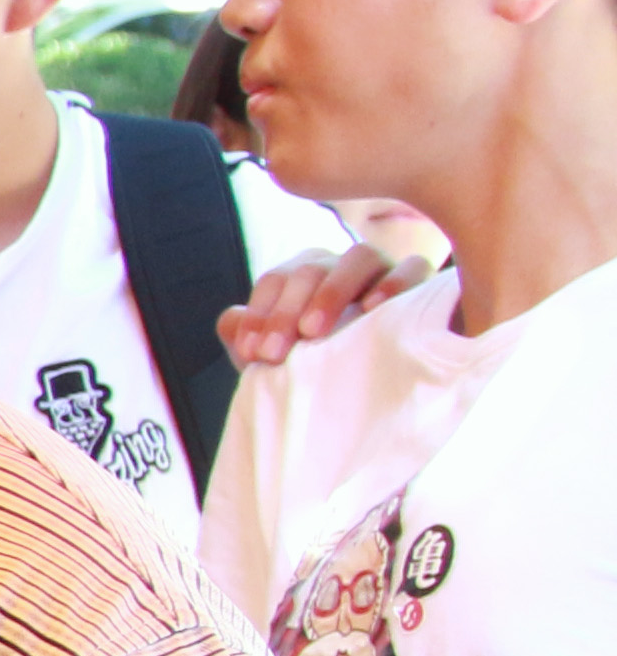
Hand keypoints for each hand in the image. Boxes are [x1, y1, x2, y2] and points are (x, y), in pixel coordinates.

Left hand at [223, 239, 427, 367]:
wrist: (376, 398)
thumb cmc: (321, 372)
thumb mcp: (281, 361)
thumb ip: (247, 338)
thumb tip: (231, 318)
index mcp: (304, 276)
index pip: (276, 281)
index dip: (259, 315)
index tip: (251, 353)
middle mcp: (341, 266)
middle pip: (310, 270)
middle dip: (285, 311)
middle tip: (272, 353)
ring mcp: (384, 268)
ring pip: (359, 257)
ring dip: (332, 291)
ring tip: (312, 332)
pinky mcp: (424, 282)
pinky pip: (413, 268)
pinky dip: (394, 282)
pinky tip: (374, 308)